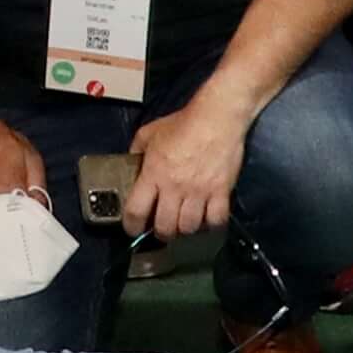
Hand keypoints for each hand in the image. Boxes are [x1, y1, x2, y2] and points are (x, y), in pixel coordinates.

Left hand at [126, 95, 254, 243]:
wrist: (216, 119)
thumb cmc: (183, 123)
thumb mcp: (149, 132)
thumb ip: (136, 150)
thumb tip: (132, 163)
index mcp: (153, 174)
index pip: (136, 211)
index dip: (132, 226)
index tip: (133, 229)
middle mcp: (175, 187)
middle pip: (165, 227)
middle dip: (161, 233)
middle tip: (162, 229)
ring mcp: (199, 192)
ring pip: (189, 228)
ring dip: (185, 229)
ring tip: (184, 223)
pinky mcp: (221, 193)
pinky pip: (216, 221)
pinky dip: (211, 224)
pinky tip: (206, 218)